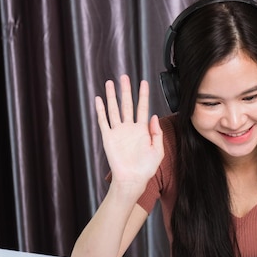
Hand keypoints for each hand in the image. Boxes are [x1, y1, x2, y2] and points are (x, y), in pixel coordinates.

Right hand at [95, 75, 163, 194]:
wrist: (133, 180)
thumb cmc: (146, 168)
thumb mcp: (158, 150)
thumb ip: (157, 133)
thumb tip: (154, 116)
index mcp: (142, 130)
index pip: (143, 108)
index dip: (143, 95)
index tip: (143, 82)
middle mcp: (129, 128)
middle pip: (127, 104)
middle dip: (126, 90)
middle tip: (124, 76)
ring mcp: (118, 132)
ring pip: (114, 110)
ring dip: (112, 96)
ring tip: (110, 83)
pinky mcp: (108, 138)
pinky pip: (103, 121)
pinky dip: (100, 110)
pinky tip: (99, 100)